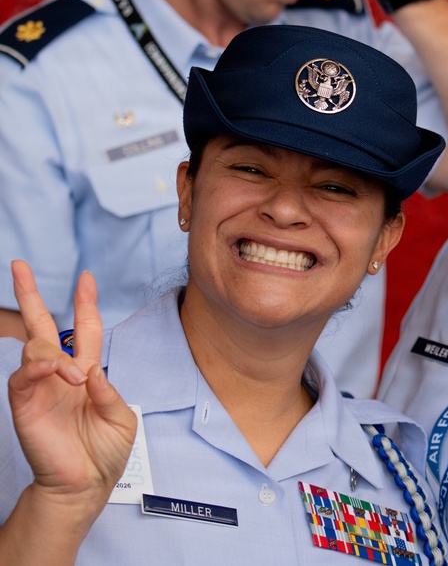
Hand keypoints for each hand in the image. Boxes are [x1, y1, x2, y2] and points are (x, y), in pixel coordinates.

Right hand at [7, 260, 135, 515]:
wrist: (86, 486)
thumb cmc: (104, 454)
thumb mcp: (122, 418)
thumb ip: (109, 392)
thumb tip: (89, 370)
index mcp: (86, 374)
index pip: (83, 331)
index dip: (84, 304)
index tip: (86, 277)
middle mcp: (60, 376)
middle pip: (41, 327)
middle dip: (30, 295)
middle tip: (19, 266)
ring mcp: (40, 388)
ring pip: (35, 348)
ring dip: (56, 354)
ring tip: (75, 376)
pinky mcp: (25, 405)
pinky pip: (23, 375)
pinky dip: (39, 366)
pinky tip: (55, 370)